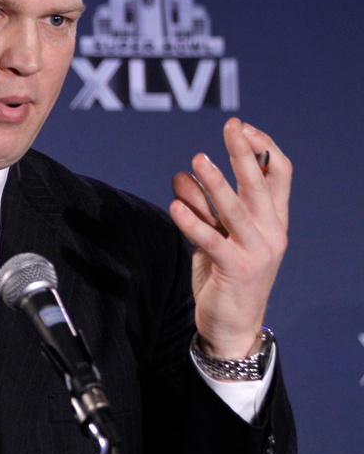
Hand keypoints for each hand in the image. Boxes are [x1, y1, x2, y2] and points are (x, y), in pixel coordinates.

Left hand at [169, 118, 290, 359]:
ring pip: (236, 209)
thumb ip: (202, 207)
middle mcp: (271, 233)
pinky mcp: (236, 269)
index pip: (278, 175)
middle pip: (259, 184)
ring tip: (197, 160)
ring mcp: (257, 252)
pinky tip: (175, 206)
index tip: (242, 128)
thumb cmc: (224, 276)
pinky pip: (211, 240)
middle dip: (244, 152)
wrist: (233, 326)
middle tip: (231, 127)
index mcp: (273, 221)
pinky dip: (192, 221)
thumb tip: (182, 175)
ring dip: (215, 183)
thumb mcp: (215, 235)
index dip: (263, 148)